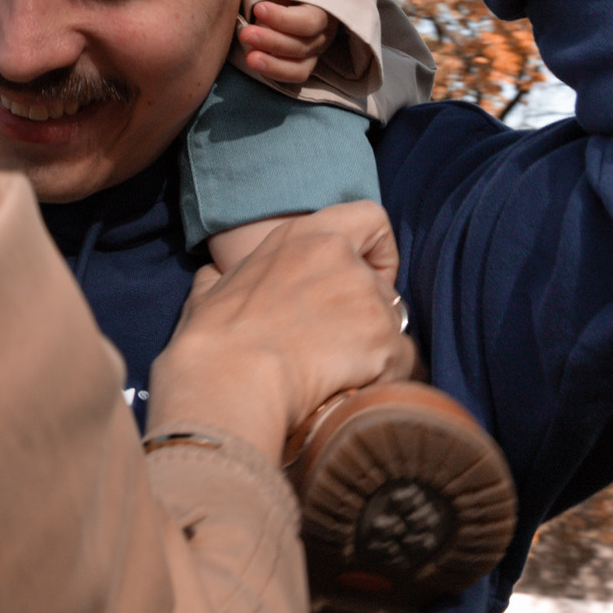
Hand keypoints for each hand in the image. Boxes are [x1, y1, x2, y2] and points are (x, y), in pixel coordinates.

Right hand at [145, 201, 412, 461]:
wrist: (229, 381)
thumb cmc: (212, 343)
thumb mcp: (209, 292)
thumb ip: (224, 278)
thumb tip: (214, 280)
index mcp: (302, 236)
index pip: (370, 218)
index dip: (376, 252)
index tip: (360, 278)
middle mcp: (341, 258)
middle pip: (382, 286)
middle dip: (368, 317)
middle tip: (337, 347)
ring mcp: (366, 297)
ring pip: (395, 327)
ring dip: (375, 352)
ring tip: (339, 378)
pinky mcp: (384, 340)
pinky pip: (403, 364)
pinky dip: (385, 380)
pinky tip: (352, 394)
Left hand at [237, 0, 331, 86]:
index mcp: (323, 7)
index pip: (310, 21)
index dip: (283, 18)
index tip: (258, 8)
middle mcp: (323, 32)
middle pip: (302, 44)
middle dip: (271, 40)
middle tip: (245, 33)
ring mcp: (314, 50)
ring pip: (299, 66)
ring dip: (271, 62)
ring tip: (249, 57)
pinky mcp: (303, 63)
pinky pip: (293, 75)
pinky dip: (274, 71)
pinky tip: (254, 62)